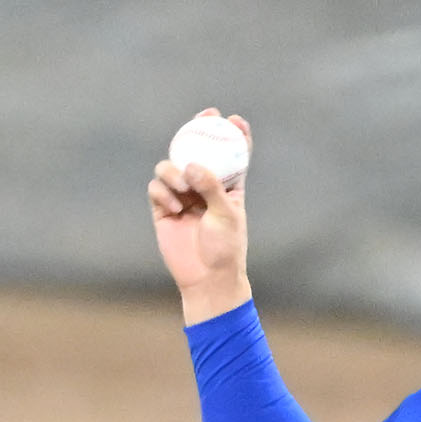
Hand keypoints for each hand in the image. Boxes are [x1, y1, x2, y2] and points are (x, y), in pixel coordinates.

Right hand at [148, 108, 252, 323]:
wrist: (206, 278)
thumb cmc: (225, 249)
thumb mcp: (226, 216)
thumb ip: (211, 187)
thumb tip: (191, 164)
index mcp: (228, 190)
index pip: (232, 158)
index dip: (234, 136)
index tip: (235, 120)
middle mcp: (204, 188)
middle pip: (197, 151)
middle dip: (198, 130)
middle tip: (204, 116)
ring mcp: (182, 197)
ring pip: (170, 166)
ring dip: (173, 170)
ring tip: (183, 188)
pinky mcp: (163, 208)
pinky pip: (157, 188)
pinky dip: (163, 193)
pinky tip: (175, 209)